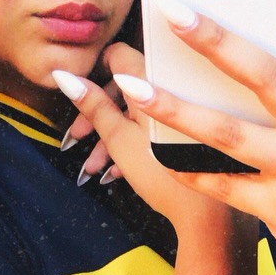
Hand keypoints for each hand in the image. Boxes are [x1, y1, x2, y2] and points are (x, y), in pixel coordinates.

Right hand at [49, 64, 241, 242]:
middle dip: (98, 113)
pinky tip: (119, 171)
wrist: (211, 219)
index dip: (95, 74)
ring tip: (94, 169)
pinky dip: (137, 142)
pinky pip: (160, 126)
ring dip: (112, 135)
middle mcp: (177, 88)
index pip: (118, 55)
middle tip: (77, 139)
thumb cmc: (166, 179)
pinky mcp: (195, 132)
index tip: (83, 99)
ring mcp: (188, 111)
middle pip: (128, 86)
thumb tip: (64, 75)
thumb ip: (93, 106)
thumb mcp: (120, 141)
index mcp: (158, 81)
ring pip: (141, 111)